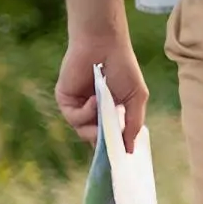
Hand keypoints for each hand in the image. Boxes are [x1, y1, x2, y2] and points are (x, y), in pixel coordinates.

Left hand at [55, 34, 147, 154]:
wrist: (104, 45)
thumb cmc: (124, 67)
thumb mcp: (136, 97)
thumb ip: (134, 124)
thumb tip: (130, 150)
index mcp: (110, 111)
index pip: (110, 136)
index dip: (113, 147)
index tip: (120, 158)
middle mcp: (93, 112)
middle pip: (95, 138)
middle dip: (104, 142)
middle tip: (111, 143)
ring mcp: (78, 107)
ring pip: (83, 131)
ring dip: (95, 125)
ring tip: (104, 109)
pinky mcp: (65, 101)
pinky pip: (74, 118)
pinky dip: (85, 113)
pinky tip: (94, 99)